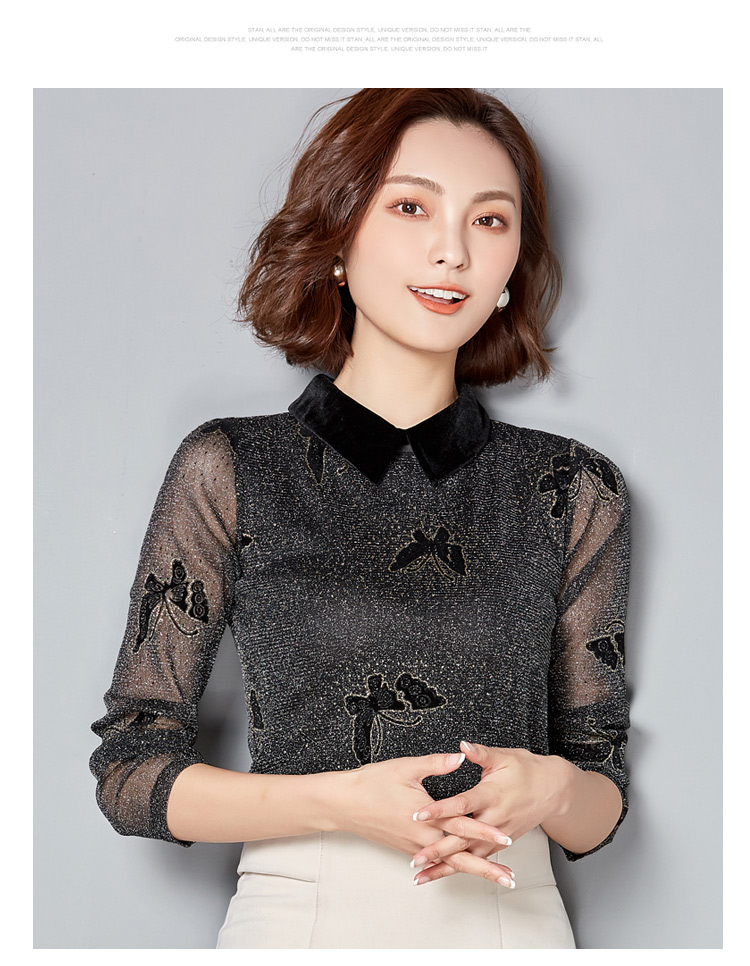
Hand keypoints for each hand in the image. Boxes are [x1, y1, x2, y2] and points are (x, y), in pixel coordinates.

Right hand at [334, 751, 514, 880]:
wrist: (344, 804)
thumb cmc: (372, 783)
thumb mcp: (406, 767)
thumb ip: (437, 763)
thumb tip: (461, 758)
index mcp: (426, 817)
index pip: (462, 826)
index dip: (486, 832)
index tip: (507, 839)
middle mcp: (423, 837)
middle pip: (461, 856)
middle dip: (487, 867)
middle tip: (509, 879)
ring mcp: (414, 846)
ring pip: (449, 862)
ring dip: (474, 869)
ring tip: (495, 876)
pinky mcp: (408, 848)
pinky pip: (435, 861)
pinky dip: (452, 866)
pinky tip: (462, 869)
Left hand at [409, 741, 571, 884]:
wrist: (553, 790)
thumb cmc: (526, 770)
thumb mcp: (503, 756)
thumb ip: (480, 753)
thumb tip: (461, 746)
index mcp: (491, 795)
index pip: (461, 805)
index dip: (440, 809)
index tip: (419, 814)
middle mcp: (495, 819)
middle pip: (462, 838)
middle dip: (437, 850)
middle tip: (415, 859)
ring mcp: (499, 835)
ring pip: (469, 855)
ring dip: (445, 866)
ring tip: (421, 876)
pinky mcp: (502, 843)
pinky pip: (478, 859)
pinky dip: (460, 868)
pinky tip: (442, 875)